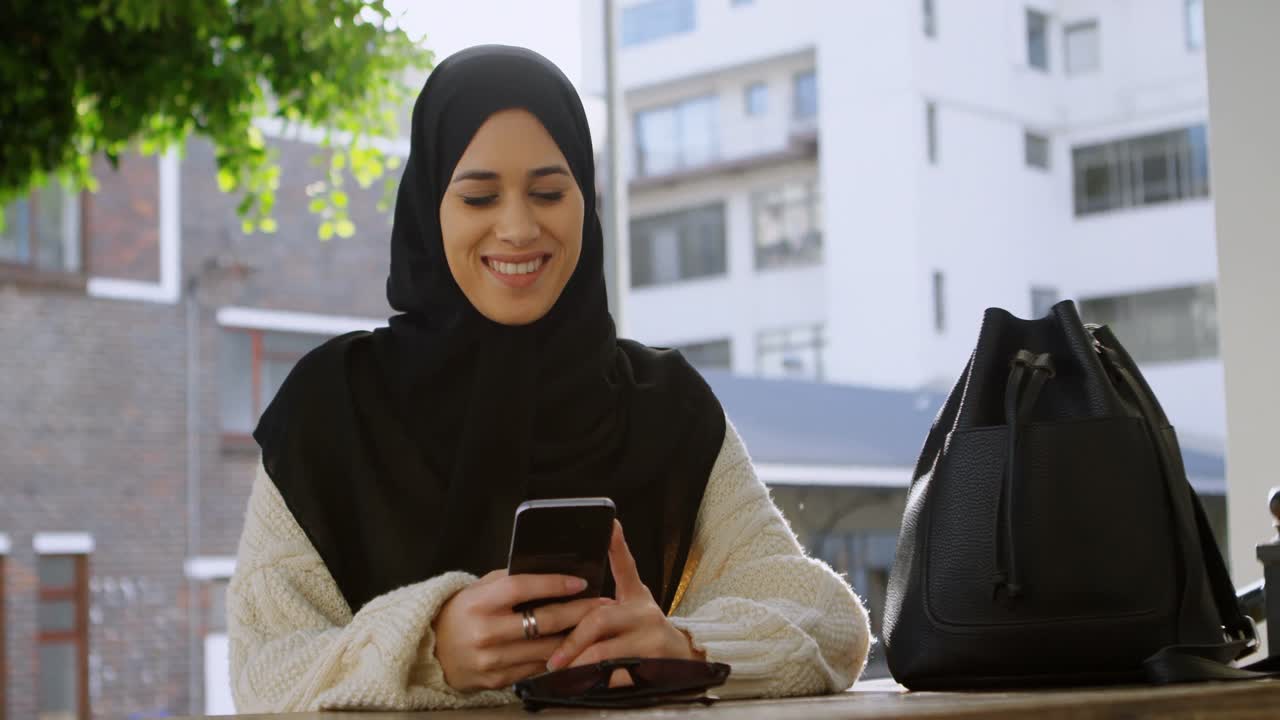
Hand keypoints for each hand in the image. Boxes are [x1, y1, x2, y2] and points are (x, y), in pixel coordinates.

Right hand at [433, 570, 614, 691]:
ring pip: (545, 649)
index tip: (581, 582)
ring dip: (574, 638)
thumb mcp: (478, 590)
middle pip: (542, 622)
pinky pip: (535, 668)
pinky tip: (573, 648)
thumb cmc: (462, 613)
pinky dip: (556, 657)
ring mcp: (491, 660)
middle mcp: (484, 632)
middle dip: (578, 612)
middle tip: (602, 604)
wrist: (431, 652)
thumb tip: (551, 571)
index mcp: (478, 603)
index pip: (522, 588)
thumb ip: (509, 581)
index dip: (554, 584)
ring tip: (594, 626)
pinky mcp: (496, 681)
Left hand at [547, 520, 704, 672]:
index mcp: (636, 596)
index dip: (618, 545)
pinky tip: (581, 684)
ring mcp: (651, 638)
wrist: (682, 659)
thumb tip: (595, 552)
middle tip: (553, 657)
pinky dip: (596, 681)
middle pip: (601, 619)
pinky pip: (616, 674)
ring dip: (578, 663)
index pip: (626, 566)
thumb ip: (612, 587)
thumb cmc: (646, 630)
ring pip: (605, 651)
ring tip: (559, 671)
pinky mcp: (654, 664)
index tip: (610, 525)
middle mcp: (645, 613)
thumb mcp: (634, 602)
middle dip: (572, 640)